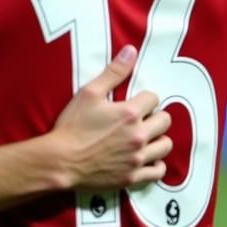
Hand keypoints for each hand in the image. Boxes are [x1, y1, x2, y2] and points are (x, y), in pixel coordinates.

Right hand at [51, 45, 171, 189]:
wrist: (60, 160)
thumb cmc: (71, 126)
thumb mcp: (88, 93)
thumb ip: (113, 72)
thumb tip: (131, 51)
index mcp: (129, 113)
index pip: (153, 98)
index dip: (143, 98)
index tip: (133, 102)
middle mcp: (138, 135)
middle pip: (164, 121)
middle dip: (154, 116)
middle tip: (139, 119)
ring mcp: (137, 157)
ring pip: (165, 145)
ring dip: (157, 139)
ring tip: (144, 137)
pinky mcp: (132, 175)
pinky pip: (158, 170)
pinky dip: (155, 163)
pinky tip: (145, 157)